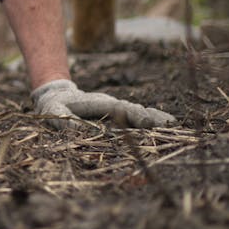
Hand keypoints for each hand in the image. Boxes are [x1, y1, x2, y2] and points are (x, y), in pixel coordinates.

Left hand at [31, 79, 175, 128]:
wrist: (57, 95)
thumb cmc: (54, 106)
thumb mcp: (54, 112)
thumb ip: (62, 121)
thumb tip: (75, 132)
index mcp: (99, 104)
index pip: (122, 109)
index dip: (136, 116)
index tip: (150, 122)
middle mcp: (112, 105)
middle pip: (135, 110)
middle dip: (152, 117)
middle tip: (172, 125)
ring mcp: (116, 109)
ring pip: (138, 112)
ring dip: (155, 119)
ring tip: (174, 125)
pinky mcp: (116, 115)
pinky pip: (135, 117)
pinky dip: (149, 120)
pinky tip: (163, 126)